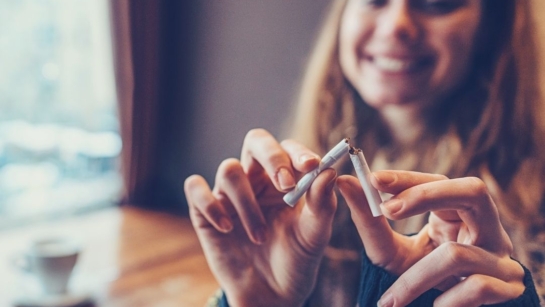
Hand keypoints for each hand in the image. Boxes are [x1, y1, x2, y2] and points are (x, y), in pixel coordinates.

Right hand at [184, 129, 337, 306]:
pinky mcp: (205, 211)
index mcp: (284, 178)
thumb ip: (322, 203)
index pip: (287, 148)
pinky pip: (196, 189)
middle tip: (285, 184)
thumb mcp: (315, 234)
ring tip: (260, 236)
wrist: (272, 295)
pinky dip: (211, 204)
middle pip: (256, 141)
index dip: (297, 152)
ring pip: (229, 170)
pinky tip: (229, 228)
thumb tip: (329, 171)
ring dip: (248, 203)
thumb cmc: (296, 259)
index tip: (311, 166)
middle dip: (271, 157)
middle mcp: (256, 179)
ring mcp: (229, 194)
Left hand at [337, 171, 525, 306]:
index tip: (373, 179)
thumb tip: (344, 182)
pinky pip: (476, 287)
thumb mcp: (389, 251)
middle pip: (473, 191)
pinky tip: (433, 306)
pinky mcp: (508, 287)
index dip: (409, 178)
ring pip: (458, 254)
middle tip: (386, 210)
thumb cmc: (416, 279)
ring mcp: (501, 256)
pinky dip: (446, 300)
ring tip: (391, 300)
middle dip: (425, 197)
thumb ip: (370, 220)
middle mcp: (486, 228)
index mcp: (459, 214)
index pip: (440, 181)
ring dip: (415, 278)